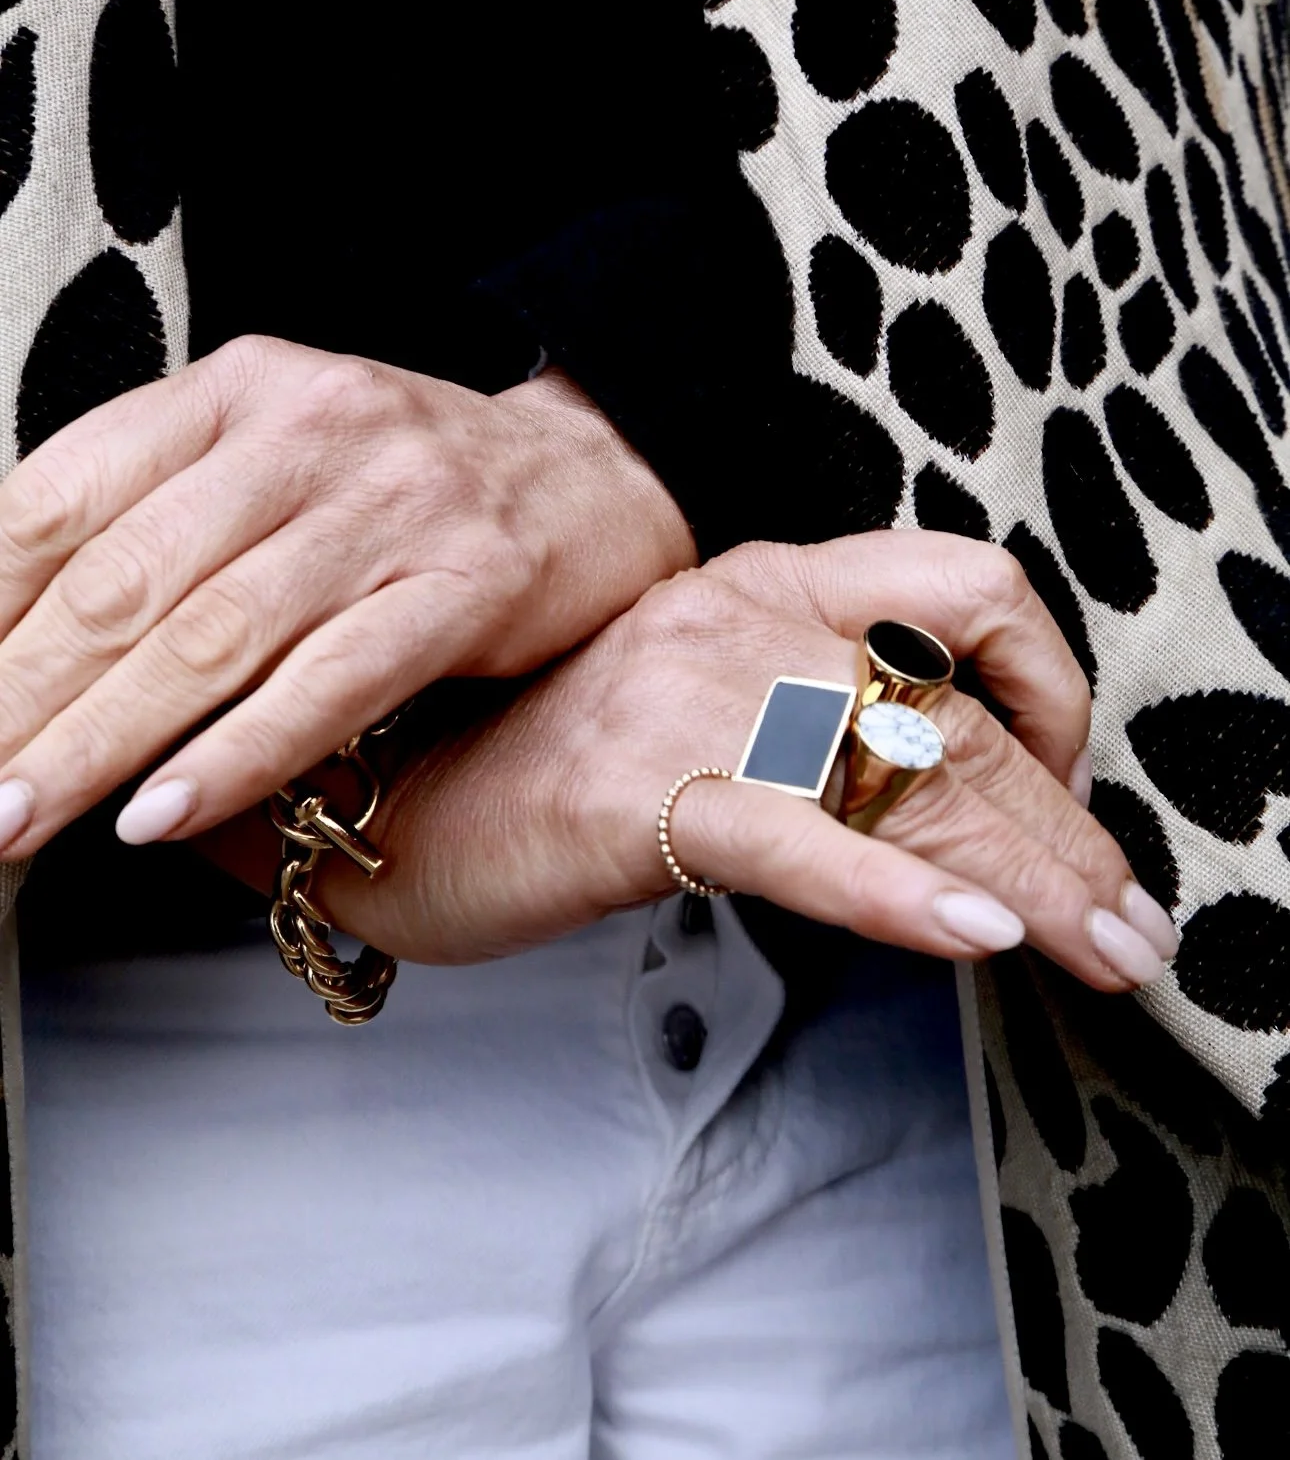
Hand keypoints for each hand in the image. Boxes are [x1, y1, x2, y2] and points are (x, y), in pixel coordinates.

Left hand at [0, 336, 693, 856]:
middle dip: (23, 695)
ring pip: (214, 636)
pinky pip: (331, 681)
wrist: (595, 474)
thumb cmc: (414, 481)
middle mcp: (307, 432)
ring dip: (103, 742)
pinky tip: (166, 811)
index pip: (64, 492)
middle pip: (127, 575)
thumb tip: (21, 635)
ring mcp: (389, 507)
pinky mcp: (464, 584)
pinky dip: (238, 755)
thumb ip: (164, 514)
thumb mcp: (278, 448)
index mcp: (237, 389)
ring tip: (26, 812)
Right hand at [269, 532, 1176, 993]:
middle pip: (966, 717)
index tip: (1070, 783)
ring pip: (915, 782)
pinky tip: (978, 943)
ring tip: (1107, 954)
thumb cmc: (546, 758)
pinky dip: (904, 896)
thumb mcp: (702, 701)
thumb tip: (949, 790)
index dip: (1052, 683)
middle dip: (1073, 835)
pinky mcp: (651, 788)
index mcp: (768, 576)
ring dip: (1039, 881)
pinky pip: (808, 844)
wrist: (382, 791)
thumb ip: (812, 711)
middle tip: (1133, 924)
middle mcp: (750, 614)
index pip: (965, 591)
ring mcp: (702, 695)